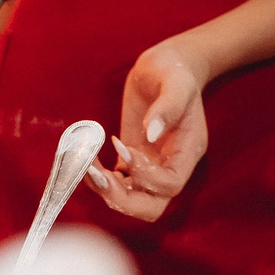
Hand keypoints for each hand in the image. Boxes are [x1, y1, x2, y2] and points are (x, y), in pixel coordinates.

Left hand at [87, 40, 209, 222]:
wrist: (165, 67)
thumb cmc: (174, 71)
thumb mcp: (176, 81)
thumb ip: (168, 106)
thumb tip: (152, 132)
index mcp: (187, 151)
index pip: (170, 184)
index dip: (146, 176)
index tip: (125, 148)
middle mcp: (170, 165)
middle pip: (152, 207)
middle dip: (123, 199)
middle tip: (99, 176)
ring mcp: (151, 166)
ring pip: (132, 201)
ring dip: (107, 192)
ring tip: (88, 166)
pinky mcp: (131, 161)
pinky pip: (117, 184)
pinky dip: (100, 180)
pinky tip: (88, 160)